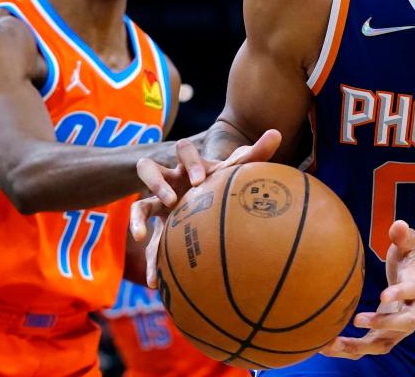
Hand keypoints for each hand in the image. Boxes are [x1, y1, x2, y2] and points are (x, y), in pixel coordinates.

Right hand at [129, 129, 281, 287]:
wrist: (217, 206)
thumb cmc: (227, 184)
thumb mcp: (238, 172)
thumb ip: (256, 154)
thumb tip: (276, 132)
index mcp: (191, 164)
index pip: (183, 150)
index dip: (188, 162)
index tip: (200, 181)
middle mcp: (171, 181)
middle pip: (147, 168)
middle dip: (156, 182)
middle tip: (172, 201)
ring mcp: (160, 205)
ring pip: (139, 205)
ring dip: (138, 217)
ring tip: (143, 235)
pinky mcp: (160, 230)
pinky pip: (149, 243)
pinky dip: (149, 262)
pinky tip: (152, 281)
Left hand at [321, 220, 414, 359]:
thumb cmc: (408, 263)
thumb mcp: (409, 246)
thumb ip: (405, 236)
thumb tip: (398, 224)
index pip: (412, 292)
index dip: (399, 294)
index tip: (383, 294)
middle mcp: (411, 312)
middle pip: (405, 324)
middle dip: (384, 323)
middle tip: (358, 319)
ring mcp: (397, 329)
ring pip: (383, 344)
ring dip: (359, 346)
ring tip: (332, 344)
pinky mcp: (383, 337)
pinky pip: (366, 348)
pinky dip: (347, 350)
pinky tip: (324, 347)